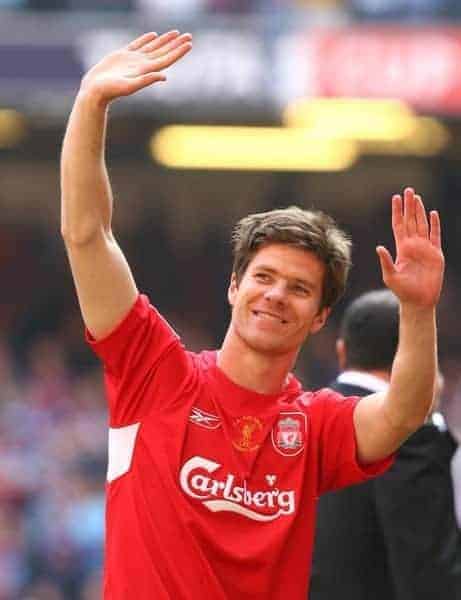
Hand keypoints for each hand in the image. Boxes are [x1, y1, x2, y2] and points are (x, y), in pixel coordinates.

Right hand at [80, 30, 191, 103]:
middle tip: (189, 35)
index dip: (178, 51)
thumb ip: (147, 80)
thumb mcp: (130, 86)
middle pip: (163, 52)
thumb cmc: (111, 90)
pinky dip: (146, 39)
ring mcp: (133, 60)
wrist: (95, 90)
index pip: (167, 59)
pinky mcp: (122, 56)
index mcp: (146, 70)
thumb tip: (165, 76)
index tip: (189, 43)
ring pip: (153, 47)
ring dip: (165, 40)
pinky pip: (138, 44)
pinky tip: (153, 35)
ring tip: (175, 33)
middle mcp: (142, 65)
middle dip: (176, 44)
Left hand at [377, 188, 444, 307]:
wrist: (418, 301)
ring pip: (422, 225)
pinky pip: (435, 236)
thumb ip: (385, 261)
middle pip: (411, 221)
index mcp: (401, 248)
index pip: (399, 225)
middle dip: (409, 206)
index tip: (395, 198)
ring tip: (417, 198)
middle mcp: (413, 245)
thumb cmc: (402, 290)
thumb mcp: (390, 276)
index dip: (397, 212)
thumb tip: (378, 247)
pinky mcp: (436, 254)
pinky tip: (432, 213)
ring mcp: (425, 249)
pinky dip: (434, 225)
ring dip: (420, 211)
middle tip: (408, 190)